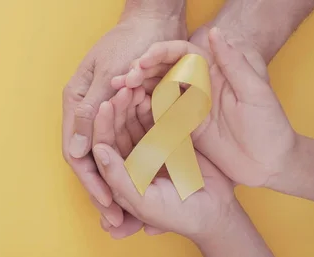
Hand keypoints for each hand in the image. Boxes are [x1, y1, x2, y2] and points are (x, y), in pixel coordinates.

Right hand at [62, 9, 186, 231]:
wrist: (155, 18)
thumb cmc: (131, 41)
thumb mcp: (109, 77)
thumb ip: (90, 114)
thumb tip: (77, 153)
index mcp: (77, 101)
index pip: (77, 152)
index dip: (92, 182)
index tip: (109, 205)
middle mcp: (87, 109)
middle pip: (91, 159)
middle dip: (104, 189)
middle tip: (119, 220)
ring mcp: (105, 110)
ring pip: (109, 154)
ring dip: (117, 181)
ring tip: (131, 210)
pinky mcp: (125, 109)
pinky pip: (126, 142)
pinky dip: (133, 163)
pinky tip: (144, 181)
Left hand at [91, 86, 236, 239]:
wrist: (216, 210)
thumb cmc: (177, 214)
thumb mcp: (145, 202)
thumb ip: (119, 178)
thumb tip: (98, 151)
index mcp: (117, 175)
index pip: (103, 145)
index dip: (102, 125)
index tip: (105, 105)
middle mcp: (129, 158)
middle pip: (116, 128)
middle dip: (117, 108)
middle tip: (121, 88)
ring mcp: (148, 146)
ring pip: (133, 119)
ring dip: (131, 102)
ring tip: (133, 84)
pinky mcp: (166, 138)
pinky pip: (154, 117)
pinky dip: (151, 104)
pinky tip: (149, 91)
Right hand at [112, 28, 296, 187]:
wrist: (272, 163)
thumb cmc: (271, 126)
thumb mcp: (256, 92)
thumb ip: (235, 63)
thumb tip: (216, 32)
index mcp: (214, 71)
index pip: (182, 53)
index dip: (161, 53)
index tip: (143, 61)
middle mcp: (197, 85)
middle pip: (163, 70)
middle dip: (141, 71)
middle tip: (123, 79)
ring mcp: (188, 106)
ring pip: (155, 90)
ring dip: (137, 89)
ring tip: (118, 91)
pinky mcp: (183, 127)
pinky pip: (157, 115)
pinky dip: (141, 111)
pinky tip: (127, 110)